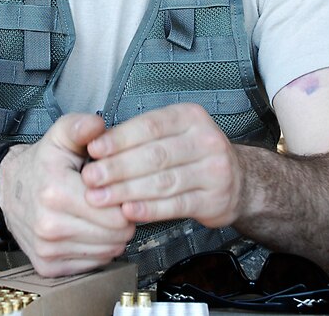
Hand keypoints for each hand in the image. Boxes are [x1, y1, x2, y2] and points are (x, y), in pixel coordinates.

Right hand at [0, 114, 134, 276]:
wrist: (7, 190)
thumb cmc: (41, 165)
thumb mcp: (60, 136)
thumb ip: (81, 127)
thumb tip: (98, 126)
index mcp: (56, 192)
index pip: (117, 213)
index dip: (125, 200)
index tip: (117, 189)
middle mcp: (49, 225)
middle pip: (116, 235)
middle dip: (122, 218)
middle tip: (112, 202)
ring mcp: (47, 249)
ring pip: (109, 251)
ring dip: (112, 235)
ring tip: (100, 215)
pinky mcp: (47, 267)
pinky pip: (93, 264)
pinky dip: (98, 249)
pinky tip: (88, 230)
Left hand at [81, 102, 243, 227]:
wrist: (238, 180)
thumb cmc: (190, 154)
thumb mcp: (171, 133)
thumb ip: (138, 136)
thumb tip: (95, 141)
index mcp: (190, 117)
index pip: (150, 126)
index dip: (120, 139)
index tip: (93, 150)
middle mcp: (206, 140)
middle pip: (155, 155)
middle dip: (118, 168)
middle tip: (90, 178)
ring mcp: (214, 170)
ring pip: (163, 181)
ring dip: (127, 191)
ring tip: (100, 198)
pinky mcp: (215, 199)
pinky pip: (176, 205)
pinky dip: (149, 209)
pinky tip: (128, 212)